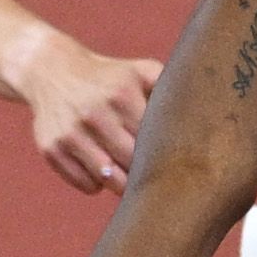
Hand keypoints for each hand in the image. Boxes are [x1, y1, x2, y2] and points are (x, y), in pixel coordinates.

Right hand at [6, 25, 160, 194]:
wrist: (51, 71)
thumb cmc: (109, 77)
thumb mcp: (140, 71)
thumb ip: (170, 88)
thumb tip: (205, 115)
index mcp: (121, 95)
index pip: (153, 141)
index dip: (163, 154)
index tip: (171, 159)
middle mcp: (94, 114)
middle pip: (132, 164)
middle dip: (145, 171)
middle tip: (152, 171)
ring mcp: (70, 134)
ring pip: (109, 180)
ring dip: (122, 182)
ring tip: (126, 170)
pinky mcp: (51, 149)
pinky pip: (86, 184)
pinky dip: (97, 183)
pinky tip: (99, 166)